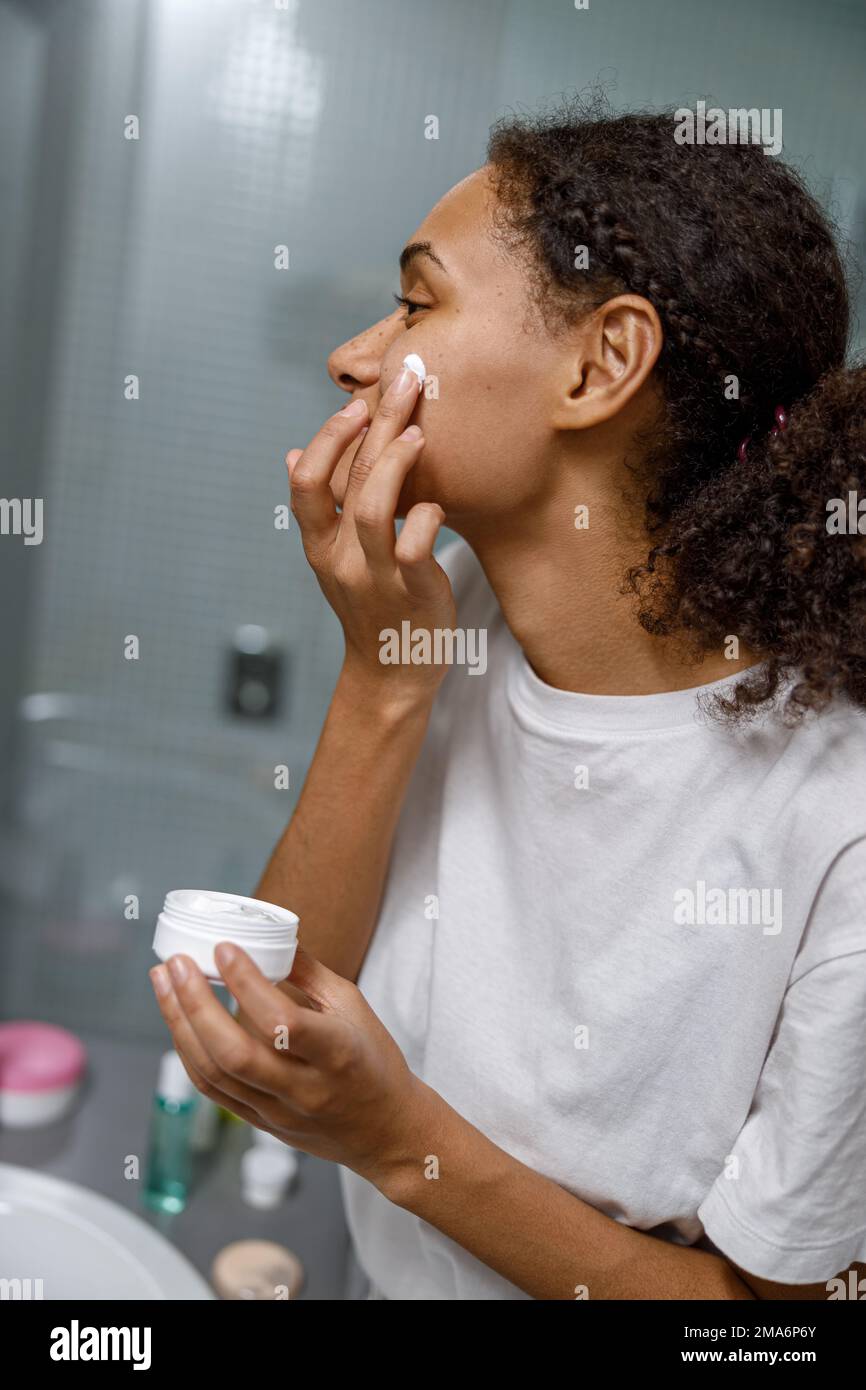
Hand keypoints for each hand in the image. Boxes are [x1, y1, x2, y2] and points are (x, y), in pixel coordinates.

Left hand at [148, 943, 424, 1189]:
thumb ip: (310, 974)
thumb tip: (272, 938)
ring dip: (180, 1025)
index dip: (248, 983)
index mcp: (337, 1054)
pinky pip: (213, 1090)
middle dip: (195, 1005)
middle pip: (234, 1053)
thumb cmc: (374, 1060)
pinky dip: (189, 1052)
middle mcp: (304, 1088)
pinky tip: (178, 1019)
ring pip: (214, 1073)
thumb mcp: (355, 1007)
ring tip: (163, 983)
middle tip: (175, 964)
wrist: (386, 1131)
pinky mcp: (261, 1124)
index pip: (282, 1021)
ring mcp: (279, 1112)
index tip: (224, 947)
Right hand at [287, 368, 456, 699]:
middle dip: (377, 423)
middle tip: (406, 381)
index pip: (306, 484)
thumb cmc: (372, 607)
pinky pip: (416, 547)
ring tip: (419, 435)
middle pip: (348, 480)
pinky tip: (438, 507)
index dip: (328, 439)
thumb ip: (320, 511)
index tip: (355, 405)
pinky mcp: (413, 592)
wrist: (391, 675)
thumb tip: (294, 453)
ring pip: (375, 510)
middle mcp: (341, 559)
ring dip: (396, 465)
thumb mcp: (335, 560)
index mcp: (320, 547)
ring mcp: (376, 577)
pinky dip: (429, 518)